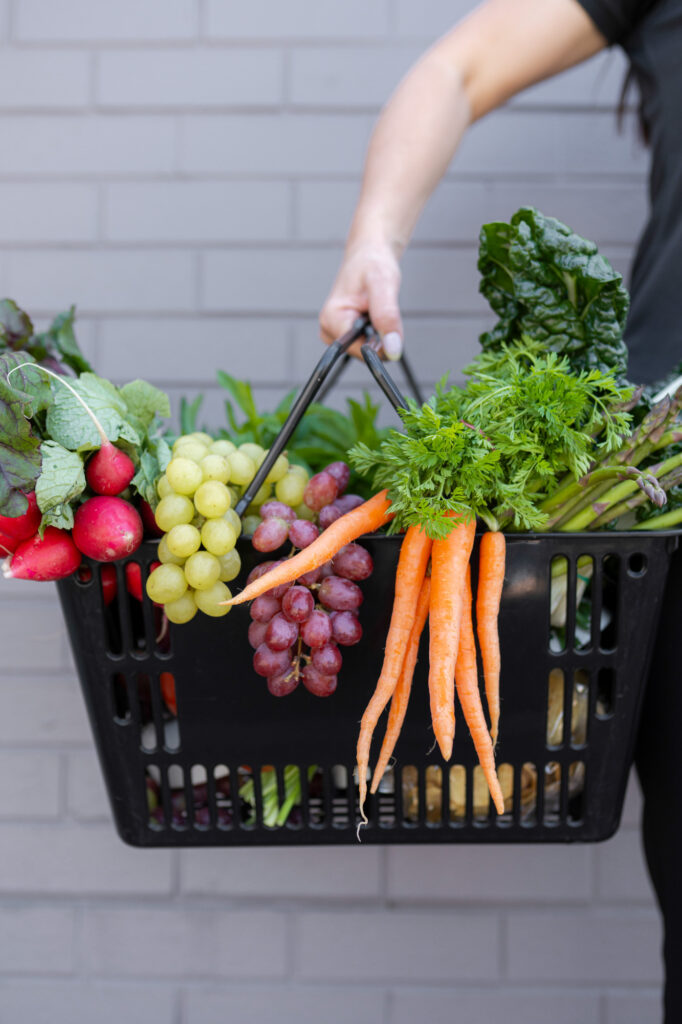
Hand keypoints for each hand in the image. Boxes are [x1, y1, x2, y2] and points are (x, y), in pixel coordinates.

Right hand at [319, 240, 403, 358]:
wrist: (369, 254)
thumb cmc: (372, 262)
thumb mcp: (383, 285)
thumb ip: (387, 316)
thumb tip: (393, 349)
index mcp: (331, 320)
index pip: (361, 352)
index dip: (380, 343)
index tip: (388, 322)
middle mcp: (329, 330)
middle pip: (364, 353)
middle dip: (379, 336)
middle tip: (381, 308)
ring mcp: (336, 334)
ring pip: (368, 350)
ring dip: (379, 332)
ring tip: (376, 308)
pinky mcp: (345, 334)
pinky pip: (368, 344)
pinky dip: (377, 331)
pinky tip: (373, 313)